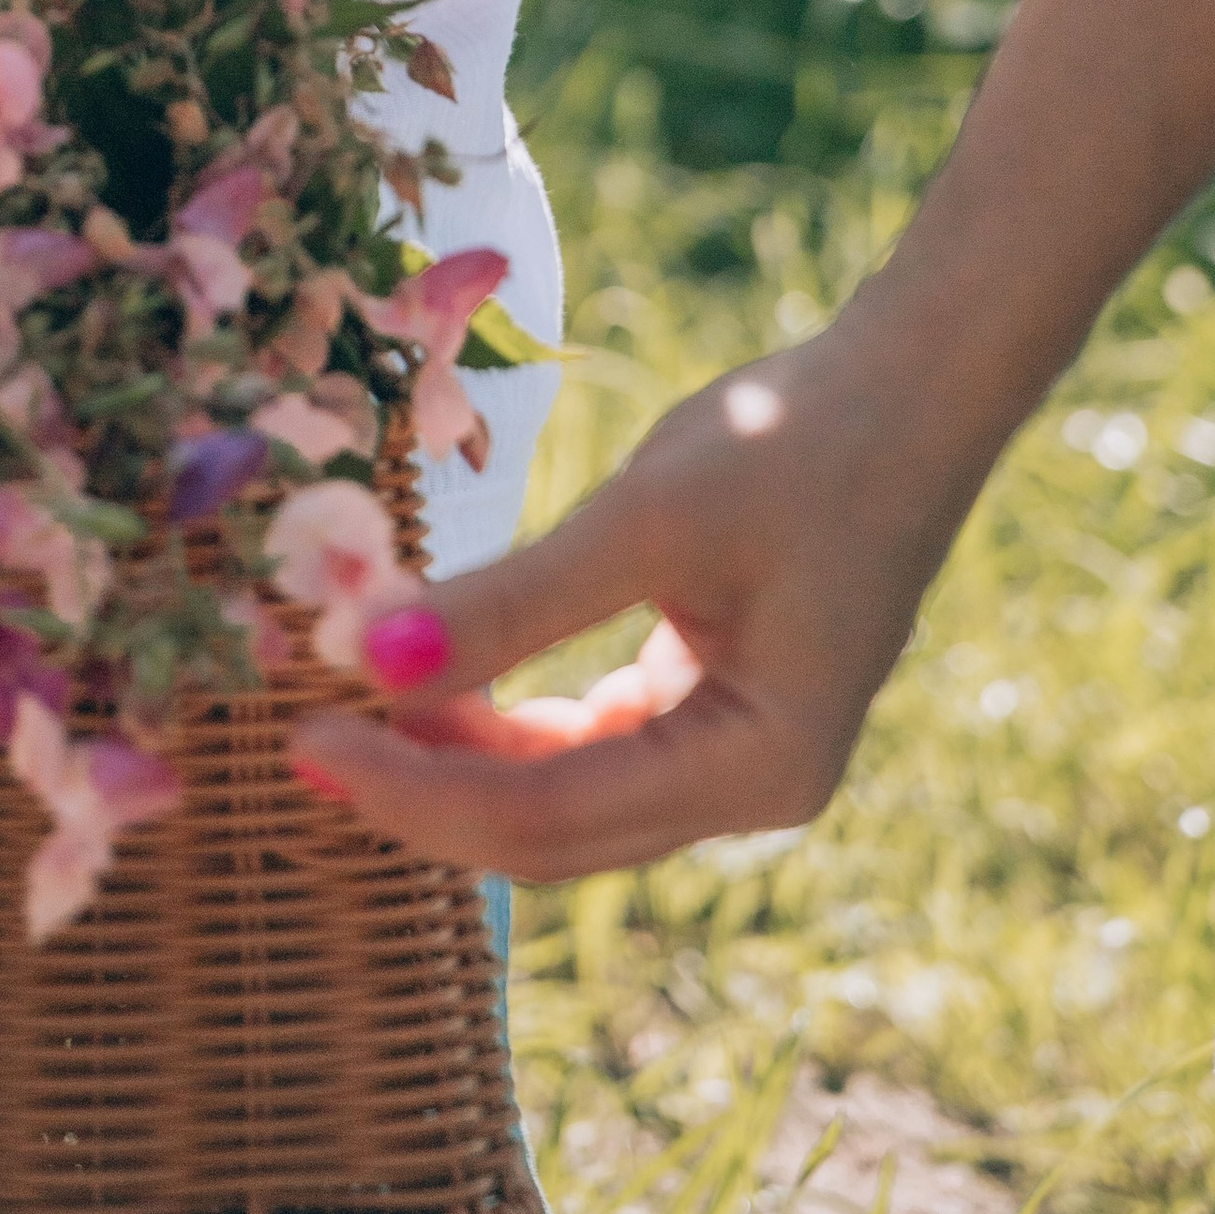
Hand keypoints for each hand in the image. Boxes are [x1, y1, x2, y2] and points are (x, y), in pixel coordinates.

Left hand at [288, 317, 992, 880]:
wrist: (915, 381)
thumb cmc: (795, 440)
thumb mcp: (643, 518)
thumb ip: (508, 604)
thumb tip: (367, 658)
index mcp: (757, 769)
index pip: (542, 817)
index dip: (412, 788)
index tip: (303, 740)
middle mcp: (755, 791)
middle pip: (552, 832)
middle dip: (423, 789)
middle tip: (299, 736)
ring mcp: (741, 755)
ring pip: (566, 797)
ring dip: (459, 757)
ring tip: (348, 702)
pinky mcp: (721, 705)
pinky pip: (594, 746)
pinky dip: (510, 720)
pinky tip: (434, 675)